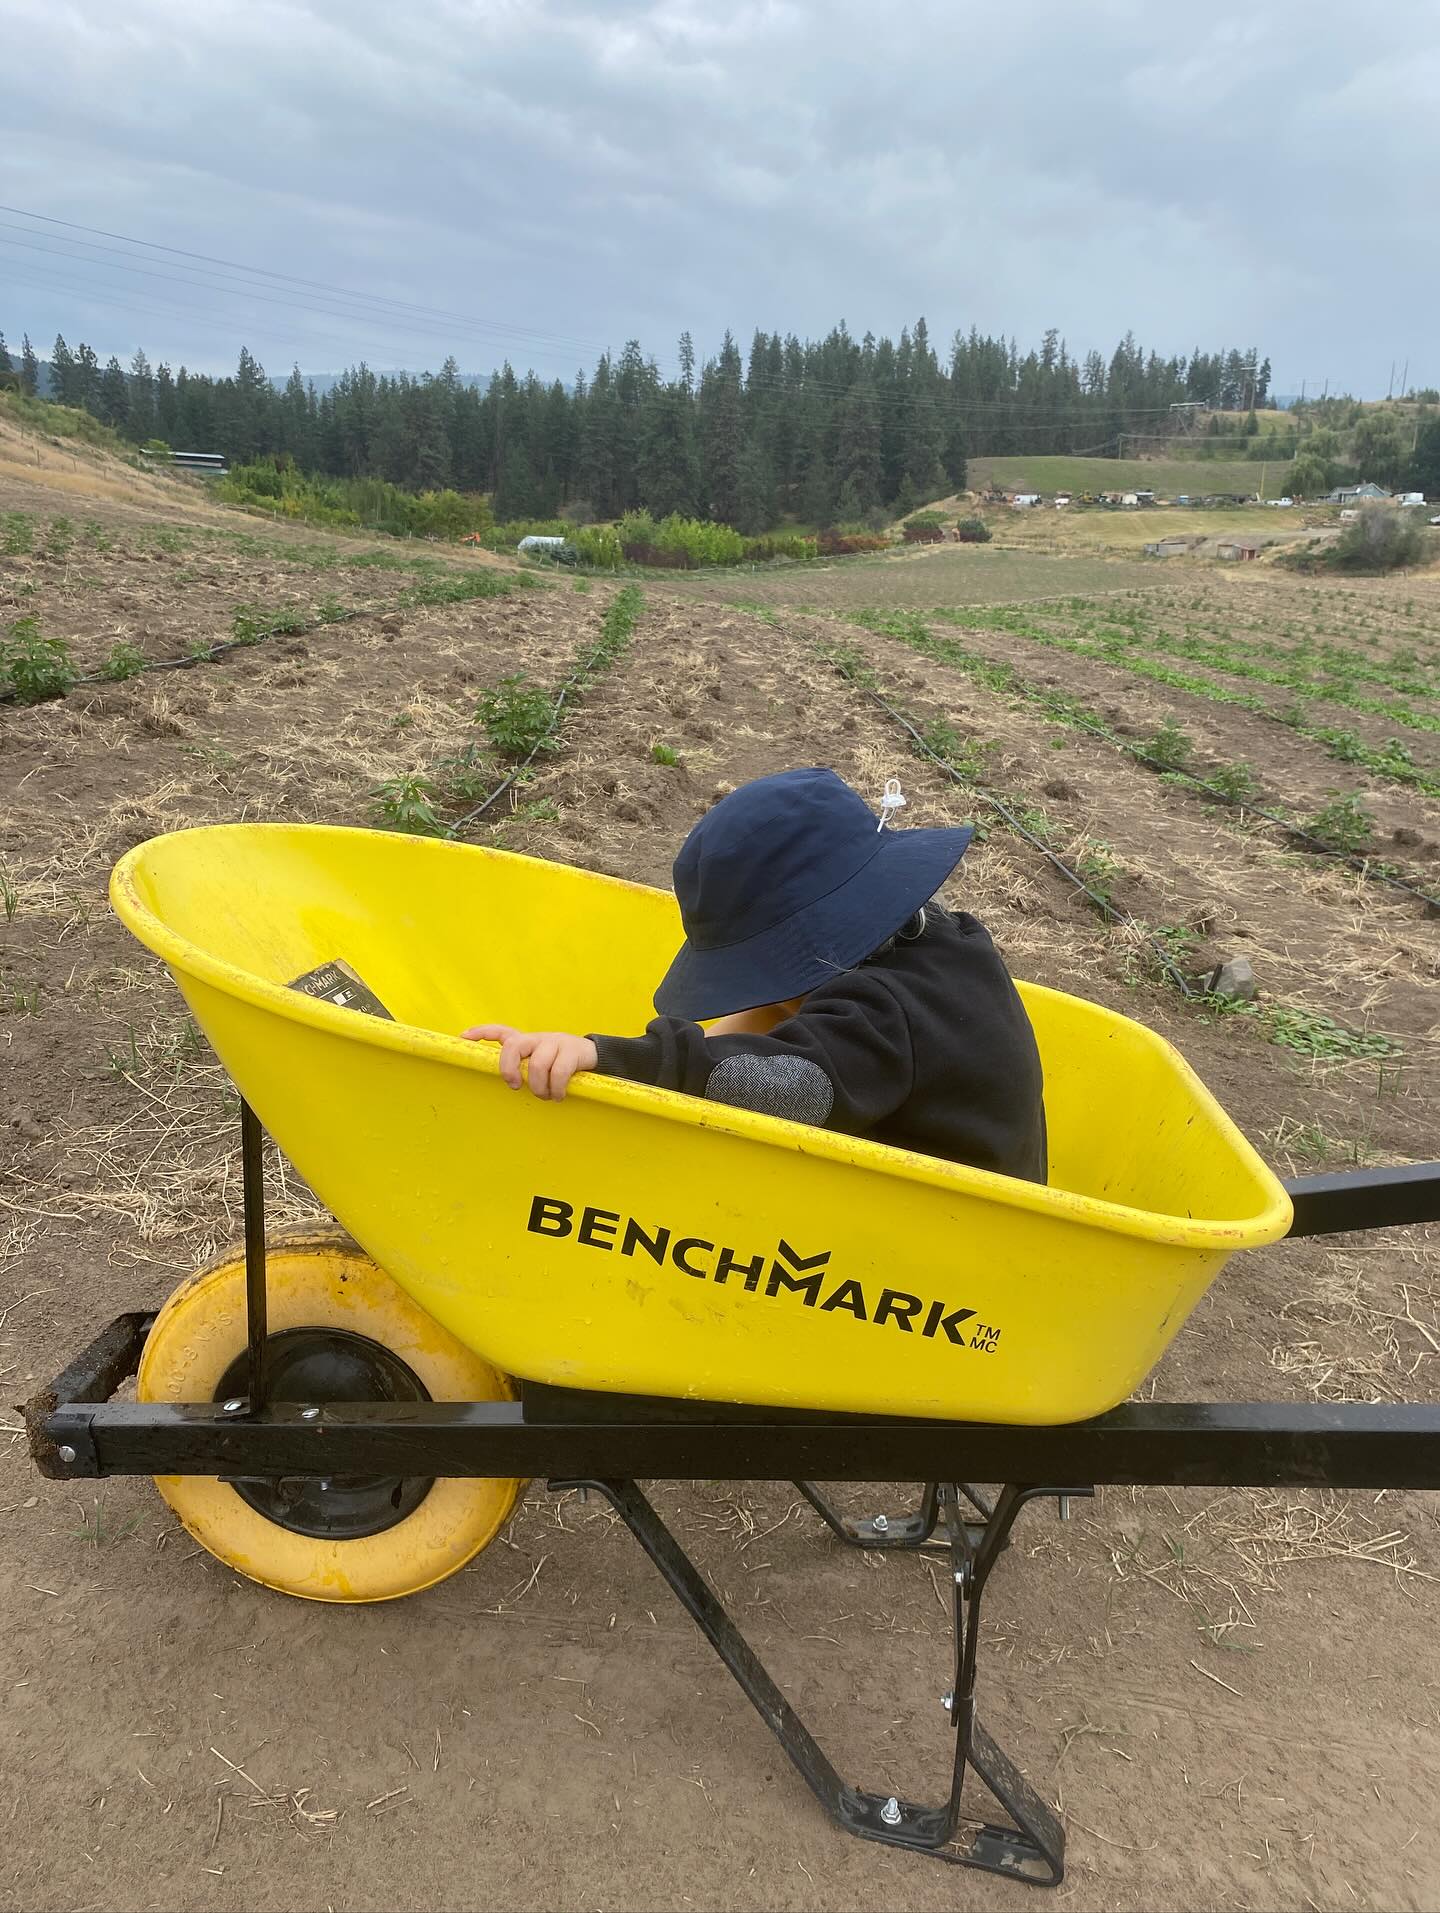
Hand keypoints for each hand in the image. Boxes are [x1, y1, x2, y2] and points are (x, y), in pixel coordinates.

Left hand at [462, 1024, 597, 1099]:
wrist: (592, 1056)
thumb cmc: (559, 1064)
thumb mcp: (539, 1063)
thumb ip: (523, 1069)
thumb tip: (509, 1088)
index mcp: (526, 1042)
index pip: (501, 1032)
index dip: (481, 1033)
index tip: (463, 1037)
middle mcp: (537, 1039)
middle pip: (513, 1046)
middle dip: (509, 1069)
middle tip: (516, 1086)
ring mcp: (555, 1042)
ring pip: (538, 1065)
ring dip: (540, 1087)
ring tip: (546, 1096)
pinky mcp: (572, 1050)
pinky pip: (559, 1072)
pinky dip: (556, 1088)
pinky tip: (558, 1096)